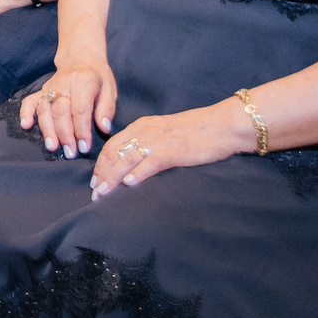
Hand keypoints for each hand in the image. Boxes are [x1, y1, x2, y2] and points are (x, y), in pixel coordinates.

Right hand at [20, 60, 118, 158]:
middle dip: (65, 134)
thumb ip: (107, 109)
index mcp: (84, 82)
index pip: (80, 109)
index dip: (81, 130)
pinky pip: (30, 101)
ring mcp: (50, 87)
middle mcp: (64, 84)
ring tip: (52, 147)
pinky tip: (25, 126)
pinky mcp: (42, 90)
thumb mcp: (110, 89)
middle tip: (70, 153)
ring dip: (47, 130)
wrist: (81, 57)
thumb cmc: (98, 76)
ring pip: (45, 109)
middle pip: (60, 111)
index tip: (84, 147)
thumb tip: (104, 128)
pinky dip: (26, 113)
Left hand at [88, 101, 253, 197]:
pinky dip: (138, 173)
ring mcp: (159, 140)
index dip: (101, 164)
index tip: (95, 180)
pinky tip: (128, 183)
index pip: (113, 145)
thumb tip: (132, 163)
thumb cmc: (196, 132)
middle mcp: (146, 131)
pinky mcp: (174, 150)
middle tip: (95, 192)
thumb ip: (147, 143)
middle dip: (102, 173)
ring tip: (104, 192)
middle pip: (115, 152)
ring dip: (113, 177)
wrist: (222, 125)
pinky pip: (151, 162)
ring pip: (128, 158)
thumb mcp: (164, 133)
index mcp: (142, 126)